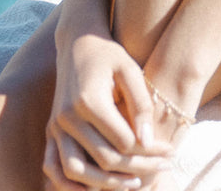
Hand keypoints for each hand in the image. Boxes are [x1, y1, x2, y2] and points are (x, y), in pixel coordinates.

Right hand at [43, 31, 172, 189]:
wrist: (78, 43)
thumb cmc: (110, 55)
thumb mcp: (130, 70)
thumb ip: (140, 104)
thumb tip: (147, 142)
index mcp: (89, 101)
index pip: (123, 141)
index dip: (150, 151)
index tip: (170, 152)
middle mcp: (67, 117)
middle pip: (104, 159)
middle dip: (138, 168)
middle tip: (165, 168)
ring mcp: (55, 127)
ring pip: (76, 170)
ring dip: (105, 184)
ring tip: (135, 184)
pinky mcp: (50, 132)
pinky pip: (52, 168)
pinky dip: (69, 186)